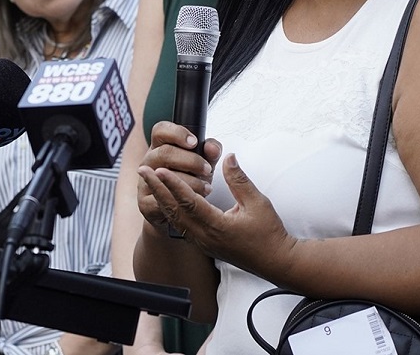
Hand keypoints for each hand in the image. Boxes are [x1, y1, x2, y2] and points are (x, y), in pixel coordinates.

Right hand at [136, 121, 220, 230]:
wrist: (177, 212)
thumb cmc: (188, 181)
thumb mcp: (202, 164)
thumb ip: (210, 152)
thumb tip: (212, 147)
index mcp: (161, 146)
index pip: (161, 130)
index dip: (177, 133)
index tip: (194, 142)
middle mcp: (149, 161)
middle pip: (164, 152)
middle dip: (190, 161)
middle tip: (207, 170)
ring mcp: (144, 181)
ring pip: (162, 176)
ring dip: (188, 181)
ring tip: (205, 187)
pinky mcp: (145, 202)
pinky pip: (160, 198)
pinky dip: (178, 198)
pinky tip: (193, 200)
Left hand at [138, 151, 296, 278]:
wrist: (277, 262)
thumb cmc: (270, 234)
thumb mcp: (258, 203)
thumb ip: (239, 180)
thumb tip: (228, 158)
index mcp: (217, 227)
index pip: (188, 202)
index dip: (172, 184)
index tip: (159, 169)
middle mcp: (205, 237)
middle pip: (174, 210)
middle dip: (157, 189)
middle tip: (143, 171)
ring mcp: (203, 243)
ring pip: (175, 219)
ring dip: (161, 198)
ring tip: (150, 181)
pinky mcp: (205, 244)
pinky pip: (181, 226)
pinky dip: (171, 210)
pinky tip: (165, 199)